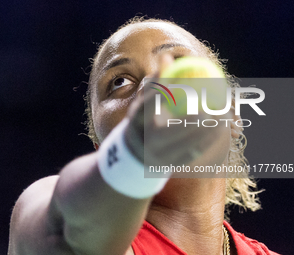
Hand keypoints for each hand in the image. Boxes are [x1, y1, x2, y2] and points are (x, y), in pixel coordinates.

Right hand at [124, 54, 232, 174]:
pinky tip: (219, 130)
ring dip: (207, 131)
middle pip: (168, 130)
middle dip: (192, 120)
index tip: (183, 83)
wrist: (135, 154)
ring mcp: (157, 155)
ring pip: (184, 144)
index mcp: (136, 122)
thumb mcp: (144, 102)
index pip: (147, 106)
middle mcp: (144, 140)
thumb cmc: (144, 121)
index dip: (163, 94)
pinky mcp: (168, 165)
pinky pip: (191, 153)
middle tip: (212, 108)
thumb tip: (167, 57)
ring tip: (225, 117)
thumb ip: (156, 81)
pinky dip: (207, 141)